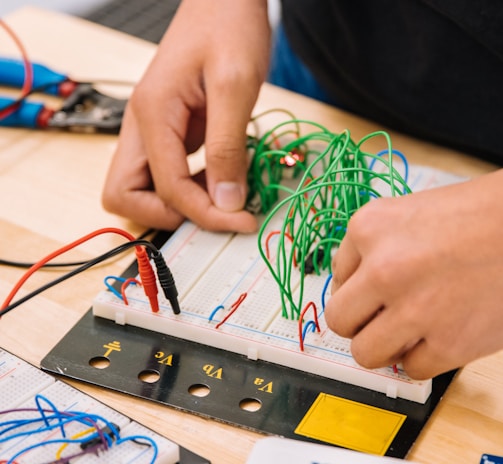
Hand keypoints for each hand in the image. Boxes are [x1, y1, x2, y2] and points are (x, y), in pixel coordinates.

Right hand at [102, 0, 269, 231]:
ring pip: (139, 189)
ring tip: (223, 196)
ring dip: (177, 204)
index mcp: (151, 114)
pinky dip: (188, 188)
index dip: (205, 214)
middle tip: (214, 212)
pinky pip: (164, 175)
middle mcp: (141, 126)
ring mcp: (151, 130)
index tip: (241, 221)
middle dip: (169, 214)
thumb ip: (228, 149)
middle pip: (124, 196)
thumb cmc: (228, 27)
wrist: (223, 0)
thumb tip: (226, 202)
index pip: (167, 188)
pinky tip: (220, 179)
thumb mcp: (235, 86)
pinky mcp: (167, 132)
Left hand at [324, 169, 502, 378]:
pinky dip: (419, 357)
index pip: (335, 279)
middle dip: (357, 323)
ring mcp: (415, 308)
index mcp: (368, 229)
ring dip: (381, 346)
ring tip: (403, 330)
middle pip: (339, 321)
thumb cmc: (471, 217)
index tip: (374, 289)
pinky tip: (435, 335)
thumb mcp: (402, 214)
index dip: (357, 287)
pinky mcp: (449, 343)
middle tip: (377, 317)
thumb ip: (366, 249)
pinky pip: (410, 368)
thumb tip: (346, 289)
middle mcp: (384, 269)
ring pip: (364, 353)